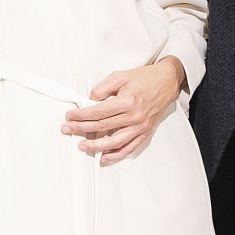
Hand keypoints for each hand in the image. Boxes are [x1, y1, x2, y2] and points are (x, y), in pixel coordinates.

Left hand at [62, 58, 183, 165]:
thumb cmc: (143, 78)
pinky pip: (130, 147)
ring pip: (115, 142)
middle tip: (67, 130)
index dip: (81, 116)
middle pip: (103, 127)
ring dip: (96, 146)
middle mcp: (134, 116)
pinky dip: (116, 155)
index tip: (69, 116)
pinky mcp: (145, 132)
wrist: (167, 81)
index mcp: (127, 101)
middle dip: (82, 129)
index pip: (98, 112)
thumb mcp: (120, 76)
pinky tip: (104, 158)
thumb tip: (89, 101)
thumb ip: (103, 88)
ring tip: (82, 146)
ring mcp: (140, 127)